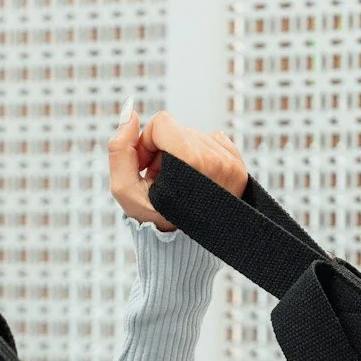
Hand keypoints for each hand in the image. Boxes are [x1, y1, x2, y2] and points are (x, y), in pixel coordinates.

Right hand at [109, 109, 246, 231]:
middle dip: (165, 151)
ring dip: (183, 155)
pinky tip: (195, 180)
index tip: (146, 169)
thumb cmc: (154, 220)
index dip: (146, 143)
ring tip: (178, 184)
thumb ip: (120, 149)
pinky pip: (215, 140)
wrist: (185, 248)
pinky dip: (201, 156)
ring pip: (196, 136)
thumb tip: (130, 112)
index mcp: (192, 163)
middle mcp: (216, 161)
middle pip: (179, 130)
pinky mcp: (240, 168)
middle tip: (162, 181)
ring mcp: (232, 165)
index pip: (163, 123)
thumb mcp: (124, 190)